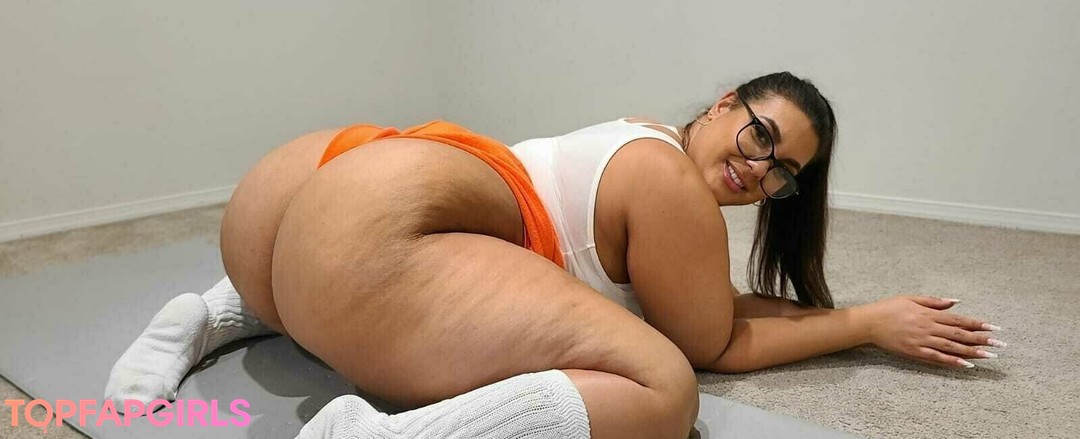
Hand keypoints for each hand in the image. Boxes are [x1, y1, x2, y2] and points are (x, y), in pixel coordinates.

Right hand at [862, 295, 1005, 368]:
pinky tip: (966, 365)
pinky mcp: (915, 352)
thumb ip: (934, 301)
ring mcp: (922, 341)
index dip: (977, 324)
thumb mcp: (911, 298)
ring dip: (972, 352)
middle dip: (981, 339)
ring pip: (952, 348)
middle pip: (959, 335)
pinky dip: (952, 362)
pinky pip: (937, 358)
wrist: (869, 322)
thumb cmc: (889, 308)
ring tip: (989, 356)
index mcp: (929, 314)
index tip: (993, 328)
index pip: (958, 320)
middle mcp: (928, 327)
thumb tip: (955, 302)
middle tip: (999, 345)